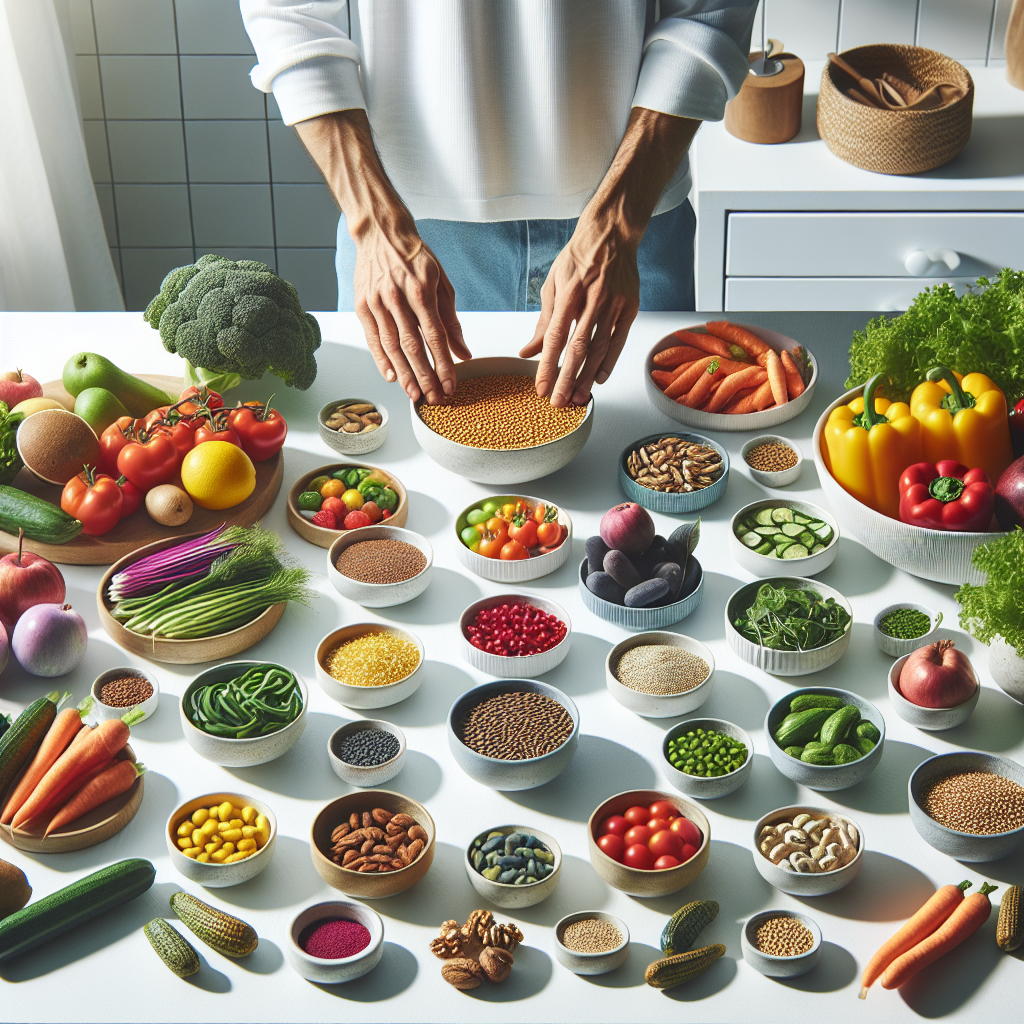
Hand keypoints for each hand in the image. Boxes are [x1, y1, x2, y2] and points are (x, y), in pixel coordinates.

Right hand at [292, 109, 470, 404]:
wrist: (381, 233)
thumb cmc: (416, 258)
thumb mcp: (442, 283)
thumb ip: (452, 321)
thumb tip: (464, 353)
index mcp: (421, 291)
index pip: (435, 336)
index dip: (444, 364)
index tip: (451, 384)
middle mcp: (397, 298)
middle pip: (413, 346)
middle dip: (426, 376)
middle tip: (435, 398)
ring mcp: (377, 302)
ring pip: (392, 346)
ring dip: (405, 374)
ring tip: (416, 395)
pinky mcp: (362, 305)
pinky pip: (373, 338)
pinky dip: (382, 360)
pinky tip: (392, 377)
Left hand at [519, 107, 700, 406]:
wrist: (611, 234)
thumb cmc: (578, 258)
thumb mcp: (553, 284)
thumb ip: (542, 322)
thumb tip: (527, 352)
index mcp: (569, 293)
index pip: (555, 337)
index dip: (548, 365)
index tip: (541, 387)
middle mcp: (593, 300)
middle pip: (578, 348)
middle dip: (567, 378)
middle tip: (559, 402)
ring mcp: (614, 304)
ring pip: (600, 348)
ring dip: (589, 376)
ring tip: (579, 398)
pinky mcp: (630, 307)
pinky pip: (619, 340)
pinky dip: (609, 362)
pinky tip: (600, 379)